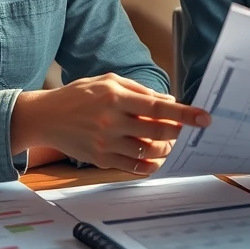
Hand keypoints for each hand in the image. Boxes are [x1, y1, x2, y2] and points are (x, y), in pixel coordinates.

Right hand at [10, 74, 209, 175]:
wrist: (45, 117)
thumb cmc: (79, 96)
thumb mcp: (107, 82)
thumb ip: (138, 91)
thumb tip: (168, 101)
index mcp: (115, 98)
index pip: (158, 107)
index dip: (184, 114)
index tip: (204, 117)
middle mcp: (111, 121)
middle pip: (158, 132)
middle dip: (179, 133)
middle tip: (185, 131)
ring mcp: (106, 143)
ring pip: (149, 151)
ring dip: (166, 149)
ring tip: (169, 143)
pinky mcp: (101, 159)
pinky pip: (134, 167)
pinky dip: (151, 164)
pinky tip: (156, 158)